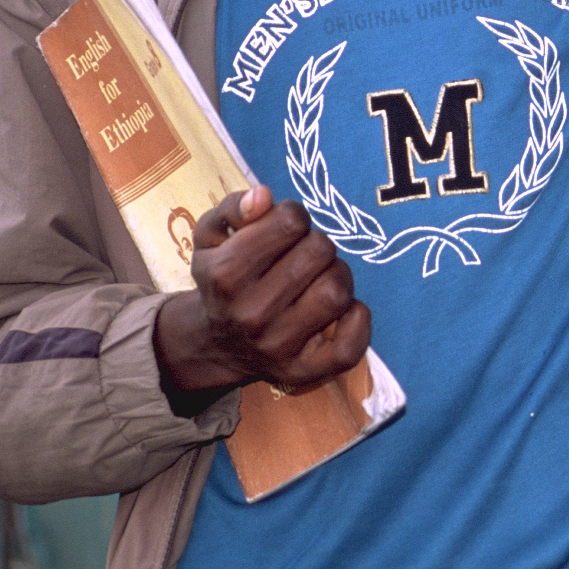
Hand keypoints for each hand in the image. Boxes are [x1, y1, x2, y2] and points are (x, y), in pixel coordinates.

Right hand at [153, 186, 370, 414]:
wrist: (216, 343)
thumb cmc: (223, 278)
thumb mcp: (211, 238)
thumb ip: (234, 208)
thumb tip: (263, 196)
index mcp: (226, 273)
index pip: (291, 221)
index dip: (294, 215)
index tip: (286, 227)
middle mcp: (251, 313)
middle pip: (319, 251)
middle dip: (317, 243)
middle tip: (304, 254)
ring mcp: (279, 346)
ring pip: (337, 291)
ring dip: (338, 275)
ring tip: (320, 277)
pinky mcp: (303, 372)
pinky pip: (351, 345)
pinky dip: (357, 320)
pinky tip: (343, 309)